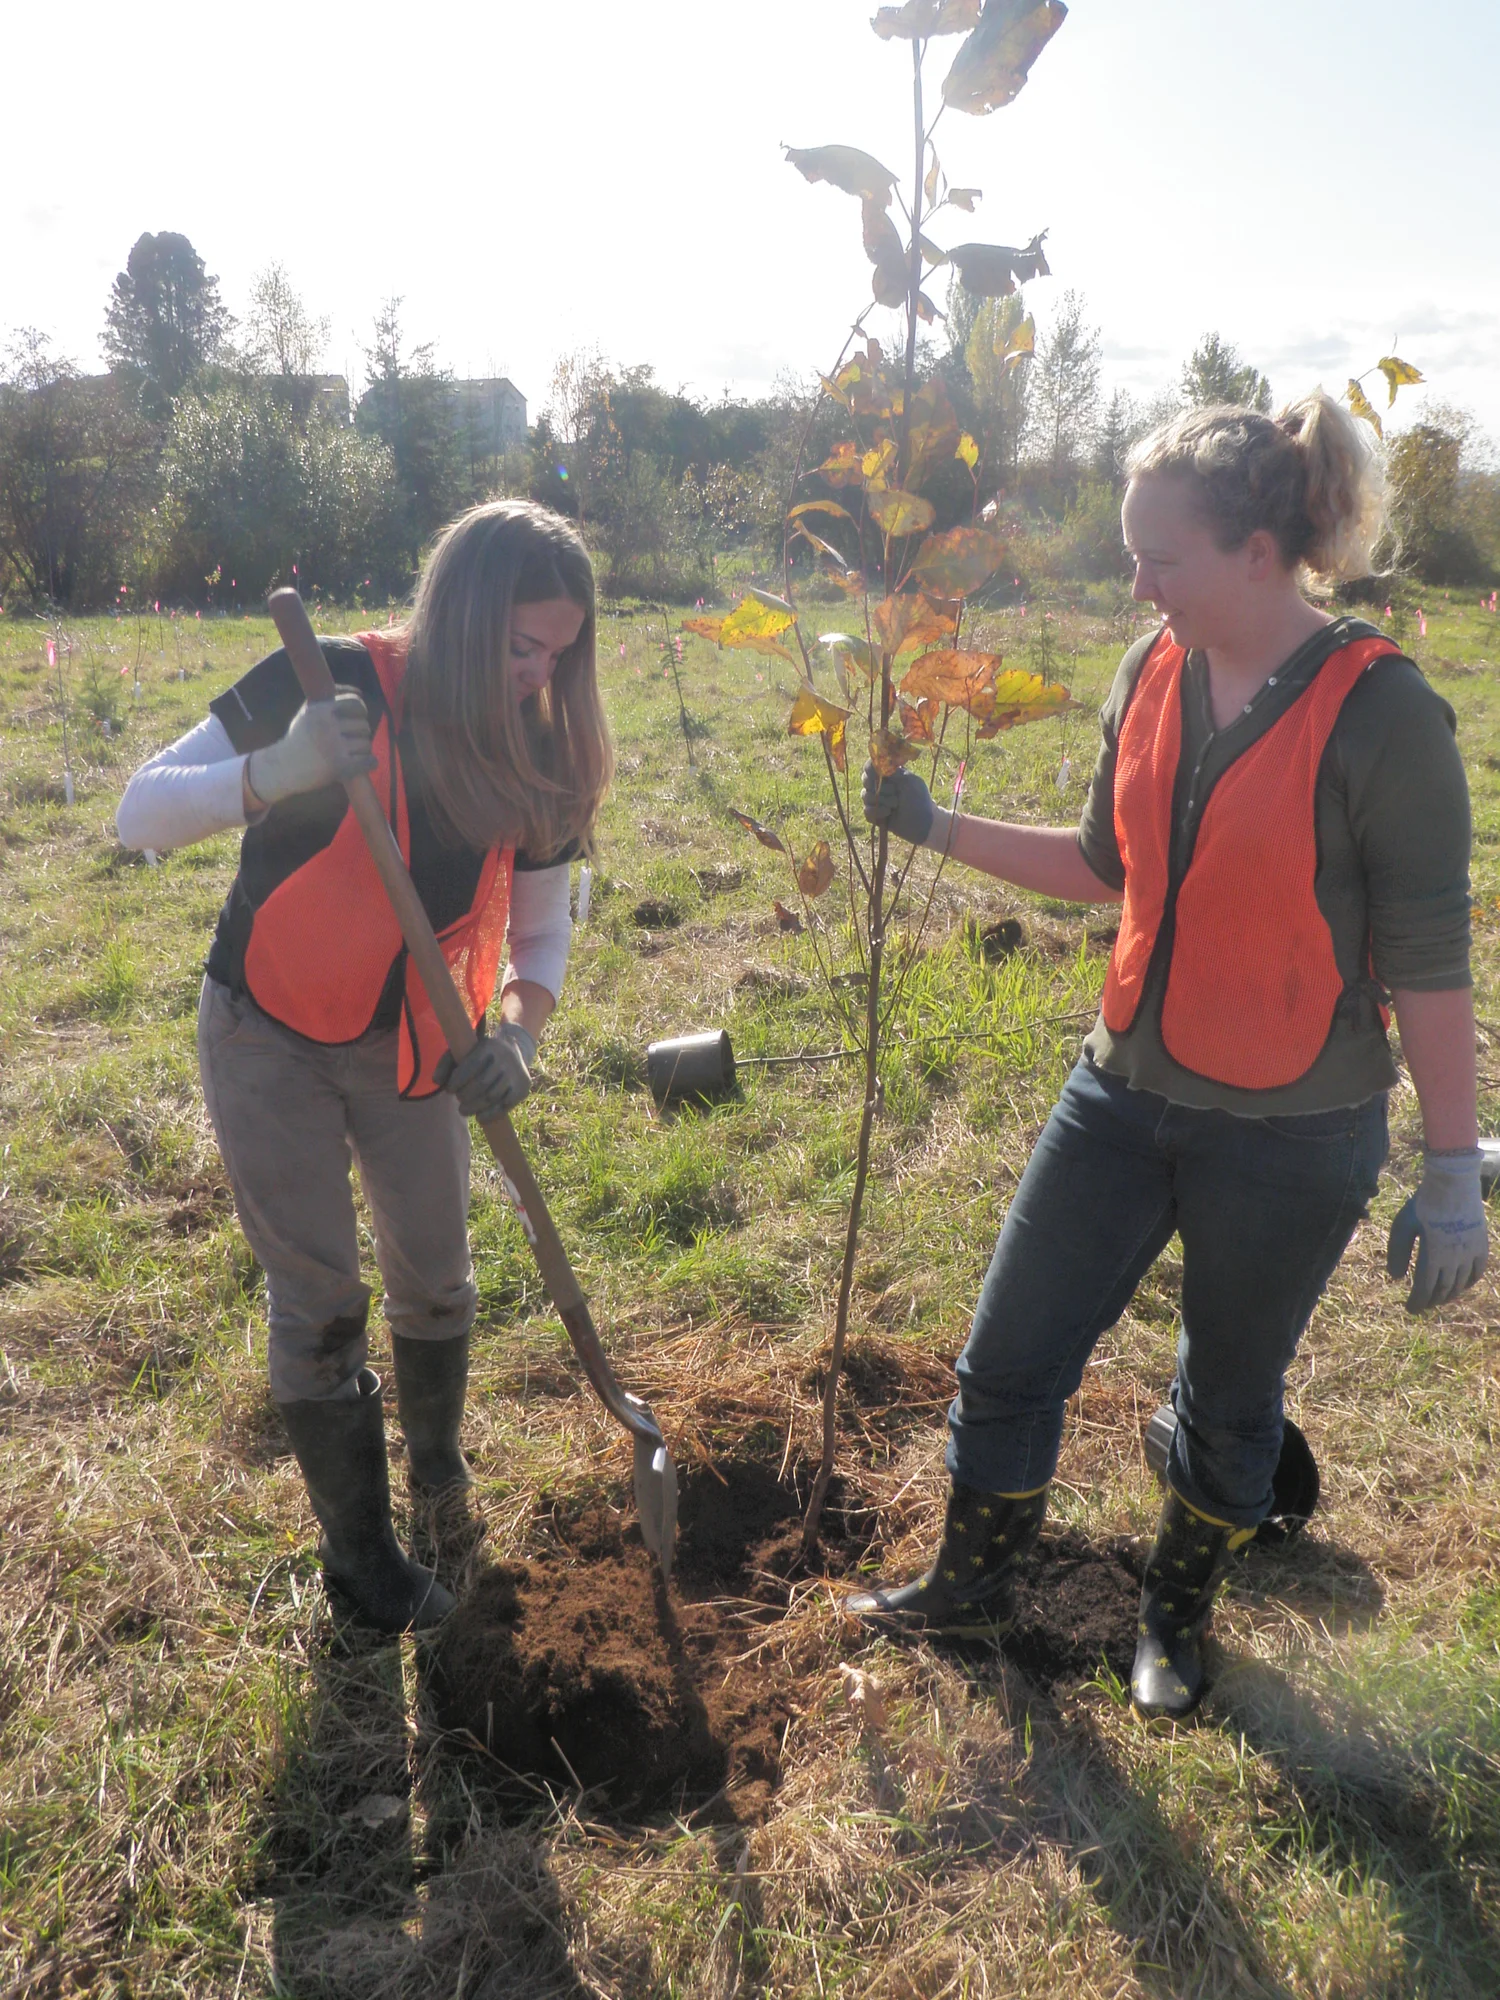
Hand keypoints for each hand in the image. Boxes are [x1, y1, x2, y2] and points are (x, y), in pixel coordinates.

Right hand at [246, 689, 374, 806]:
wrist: (282, 767)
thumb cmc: (298, 738)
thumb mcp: (308, 711)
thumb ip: (330, 698)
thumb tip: (359, 692)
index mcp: (321, 710)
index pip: (356, 703)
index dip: (361, 711)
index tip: (357, 718)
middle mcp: (328, 726)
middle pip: (364, 726)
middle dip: (360, 733)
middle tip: (352, 740)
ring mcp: (334, 747)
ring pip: (366, 744)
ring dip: (363, 750)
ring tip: (354, 753)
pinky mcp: (339, 767)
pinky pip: (368, 761)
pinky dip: (370, 762)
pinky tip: (364, 763)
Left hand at [435, 1022, 536, 1120]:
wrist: (516, 1052)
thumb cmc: (481, 1054)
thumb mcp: (465, 1051)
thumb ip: (447, 1063)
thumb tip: (436, 1080)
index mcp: (489, 1046)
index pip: (471, 1065)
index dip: (457, 1081)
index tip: (450, 1090)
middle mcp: (506, 1058)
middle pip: (481, 1084)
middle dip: (465, 1096)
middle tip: (458, 1100)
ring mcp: (516, 1074)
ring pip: (492, 1097)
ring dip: (474, 1107)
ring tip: (464, 1110)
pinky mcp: (523, 1088)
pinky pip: (505, 1106)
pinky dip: (490, 1114)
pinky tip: (480, 1117)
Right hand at [861, 761, 934, 845]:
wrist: (923, 822)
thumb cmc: (919, 799)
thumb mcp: (909, 781)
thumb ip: (894, 772)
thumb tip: (879, 763)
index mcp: (888, 775)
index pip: (871, 766)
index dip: (871, 768)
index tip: (878, 773)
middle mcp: (879, 786)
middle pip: (865, 780)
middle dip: (879, 786)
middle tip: (894, 791)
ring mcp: (875, 801)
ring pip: (865, 796)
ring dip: (882, 800)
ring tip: (896, 805)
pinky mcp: (874, 815)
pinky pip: (867, 811)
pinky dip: (878, 812)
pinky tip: (889, 813)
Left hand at [1386, 1148, 1487, 1310]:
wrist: (1453, 1182)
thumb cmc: (1423, 1204)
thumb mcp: (1402, 1226)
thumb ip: (1398, 1253)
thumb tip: (1396, 1278)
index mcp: (1434, 1256)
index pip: (1425, 1289)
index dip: (1417, 1302)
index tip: (1410, 1309)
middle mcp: (1455, 1259)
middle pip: (1443, 1290)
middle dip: (1431, 1301)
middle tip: (1422, 1305)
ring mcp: (1471, 1252)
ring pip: (1461, 1284)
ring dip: (1449, 1295)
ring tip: (1438, 1298)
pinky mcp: (1481, 1244)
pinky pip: (1478, 1271)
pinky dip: (1469, 1282)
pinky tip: (1462, 1285)